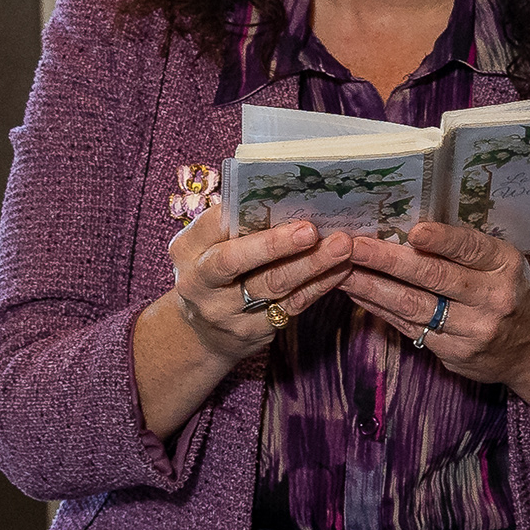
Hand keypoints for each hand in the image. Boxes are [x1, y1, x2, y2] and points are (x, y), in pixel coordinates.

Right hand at [163, 205, 354, 368]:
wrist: (201, 332)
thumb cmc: (215, 272)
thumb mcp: (208, 247)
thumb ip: (234, 226)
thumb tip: (289, 196)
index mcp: (187, 249)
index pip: (213, 226)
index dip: (246, 213)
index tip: (280, 201)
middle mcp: (198, 283)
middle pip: (235, 261)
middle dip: (276, 244)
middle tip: (312, 230)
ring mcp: (223, 312)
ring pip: (272, 285)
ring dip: (311, 264)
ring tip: (341, 246)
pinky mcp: (251, 332)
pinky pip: (292, 305)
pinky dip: (319, 285)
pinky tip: (340, 269)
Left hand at [334, 220, 529, 404]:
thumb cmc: (512, 291)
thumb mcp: (503, 263)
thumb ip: (465, 250)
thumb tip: (406, 230)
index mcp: (505, 266)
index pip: (471, 249)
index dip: (442, 241)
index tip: (413, 231)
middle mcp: (491, 299)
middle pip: (434, 278)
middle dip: (387, 260)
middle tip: (353, 246)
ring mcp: (472, 330)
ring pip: (414, 306)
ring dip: (373, 287)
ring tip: (341, 271)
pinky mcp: (454, 354)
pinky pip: (410, 328)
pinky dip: (380, 310)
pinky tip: (358, 294)